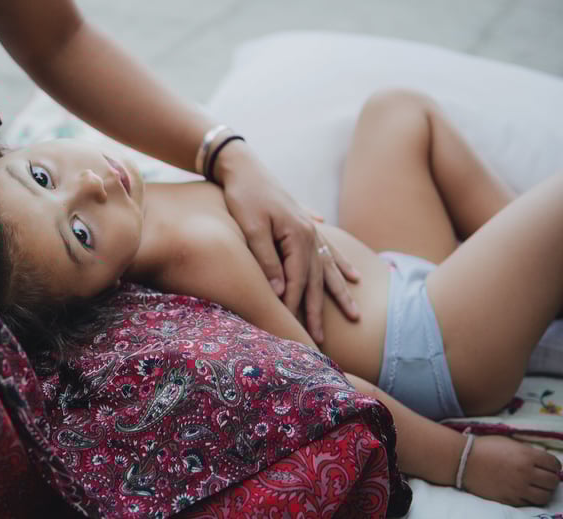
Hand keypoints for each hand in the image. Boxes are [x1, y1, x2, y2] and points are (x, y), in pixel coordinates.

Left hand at [213, 140, 359, 342]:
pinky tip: (351, 273)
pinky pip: (327, 249)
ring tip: (352, 310)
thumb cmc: (243, 196)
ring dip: (338, 291)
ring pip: (328, 266)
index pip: (298, 280)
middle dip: (320, 310)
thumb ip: (266, 259)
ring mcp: (310, 227)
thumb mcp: (251, 228)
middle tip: (322, 339)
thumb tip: (279, 291)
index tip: (292, 328)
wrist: (243, 166)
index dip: (294, 305)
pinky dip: (338, 263)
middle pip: (317, 279)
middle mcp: (310, 233)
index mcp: (298, 235)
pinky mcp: (305, 223)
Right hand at [464, 435, 560, 505]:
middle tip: (543, 476)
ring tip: (536, 486)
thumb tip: (540, 458)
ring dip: (543, 490)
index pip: (554, 464)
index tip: (549, 466)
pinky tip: (523, 491)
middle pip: (553, 481)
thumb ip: (526, 450)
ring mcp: (518, 488)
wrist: (463, 460)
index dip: (554, 465)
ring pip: (545, 496)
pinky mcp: (510, 498)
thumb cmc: (484, 447)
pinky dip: (530, 497)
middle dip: (551, 478)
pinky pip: (529, 502)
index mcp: (526, 455)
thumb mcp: (508, 441)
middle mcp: (526, 473)